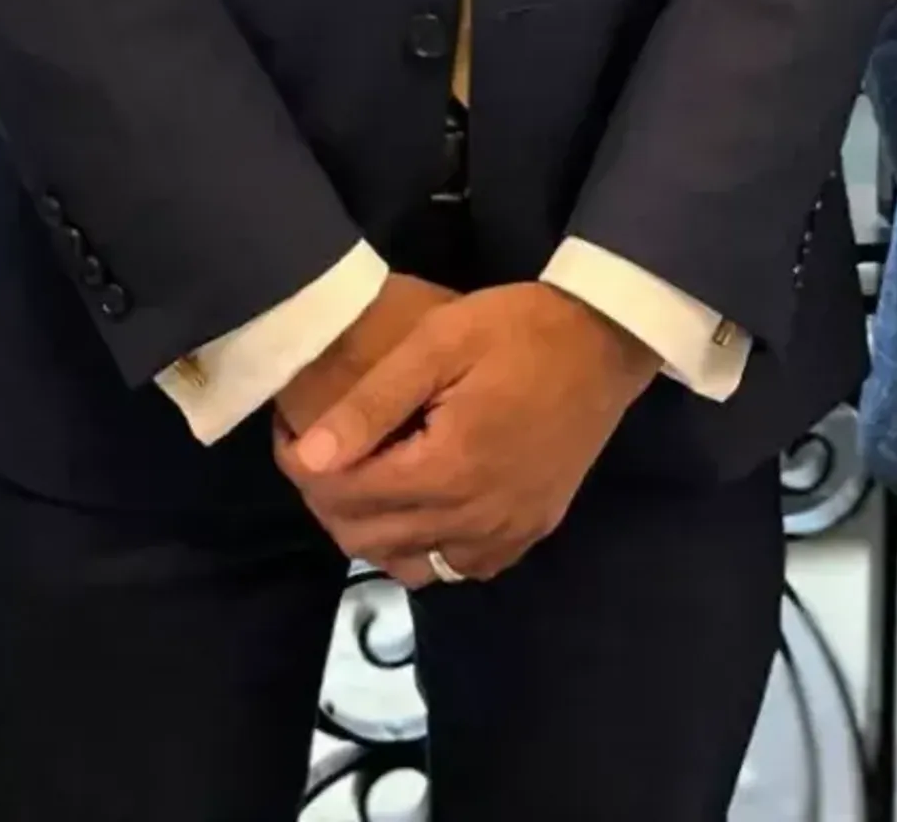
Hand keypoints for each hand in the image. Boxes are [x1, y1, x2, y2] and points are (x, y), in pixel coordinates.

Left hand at [281, 284, 658, 585]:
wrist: (606, 342)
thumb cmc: (519, 329)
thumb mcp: (439, 341)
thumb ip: (371, 403)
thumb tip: (309, 456)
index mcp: (449, 468)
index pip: (344, 496)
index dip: (300, 468)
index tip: (291, 433)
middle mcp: (477, 518)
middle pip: (366, 538)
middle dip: (326, 498)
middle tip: (319, 451)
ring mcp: (507, 534)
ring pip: (408, 565)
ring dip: (371, 529)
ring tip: (363, 476)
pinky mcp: (529, 535)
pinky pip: (456, 568)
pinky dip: (423, 547)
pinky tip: (419, 504)